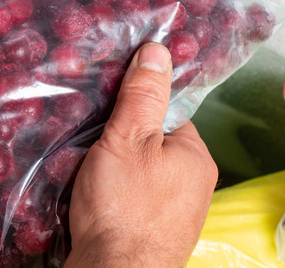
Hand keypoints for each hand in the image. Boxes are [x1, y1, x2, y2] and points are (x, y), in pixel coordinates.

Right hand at [65, 43, 217, 267]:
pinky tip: (94, 198)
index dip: (135, 109)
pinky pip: (133, 200)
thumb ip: (143, 95)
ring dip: (114, 169)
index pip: (167, 115)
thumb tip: (158, 51)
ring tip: (87, 170)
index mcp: (196, 157)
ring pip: (140, 173)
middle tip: (93, 144)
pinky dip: (113, 195)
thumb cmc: (123, 206)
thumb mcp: (128, 138)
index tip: (108, 111)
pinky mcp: (154, 233)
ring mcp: (175, 213)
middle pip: (152, 144)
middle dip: (121, 141)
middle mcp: (194, 185)